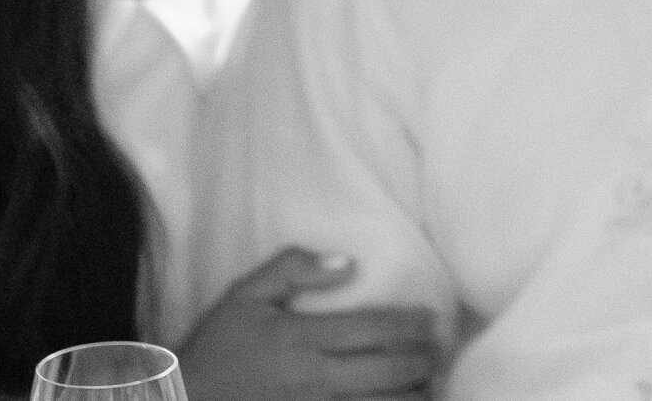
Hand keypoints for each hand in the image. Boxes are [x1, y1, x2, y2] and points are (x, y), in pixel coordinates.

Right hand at [179, 249, 438, 400]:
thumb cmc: (215, 348)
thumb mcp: (244, 296)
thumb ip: (293, 268)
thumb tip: (348, 263)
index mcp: (302, 339)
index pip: (375, 329)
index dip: (412, 325)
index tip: (430, 321)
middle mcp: (314, 380)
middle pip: (390, 371)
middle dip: (423, 361)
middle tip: (436, 351)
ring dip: (413, 396)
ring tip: (427, 385)